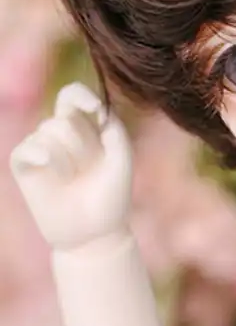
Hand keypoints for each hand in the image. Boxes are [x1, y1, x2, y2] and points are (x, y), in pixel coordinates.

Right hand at [9, 83, 132, 251]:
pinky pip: (25, 148)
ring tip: (73, 179)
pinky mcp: (24, 166)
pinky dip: (38, 154)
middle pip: (64, 117)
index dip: (80, 94)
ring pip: (48, 132)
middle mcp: (61, 133)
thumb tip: (99, 111)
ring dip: (67, 157)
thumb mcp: (122, 161)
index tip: (94, 107)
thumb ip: (116, 132)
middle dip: (82, 143)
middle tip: (88, 169)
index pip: (73, 95)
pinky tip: (47, 164)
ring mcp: (41, 148)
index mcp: (86, 127)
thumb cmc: (112, 195)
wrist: (94, 231)